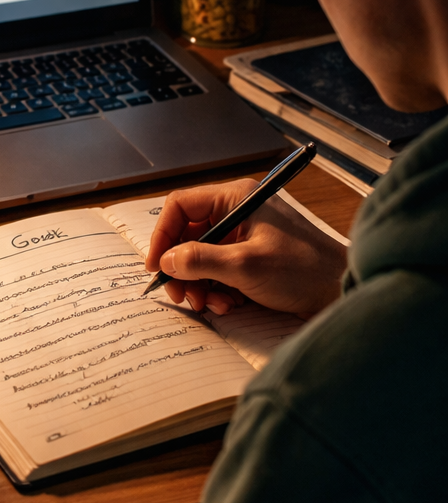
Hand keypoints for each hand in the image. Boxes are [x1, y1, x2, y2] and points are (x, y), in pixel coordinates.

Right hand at [145, 179, 347, 318]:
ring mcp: (245, 235)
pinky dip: (215, 289)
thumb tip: (166, 261)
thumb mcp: (245, 266)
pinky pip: (218, 270)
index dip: (162, 235)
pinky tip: (227, 304)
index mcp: (236, 198)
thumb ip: (199, 260)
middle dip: (180, 267)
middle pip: (188, 235)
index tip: (157, 265)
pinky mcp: (252, 257)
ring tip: (207, 303)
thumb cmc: (305, 270)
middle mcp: (238, 212)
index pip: (181, 206)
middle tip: (180, 294)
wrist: (344, 292)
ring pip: (201, 256)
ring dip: (197, 283)